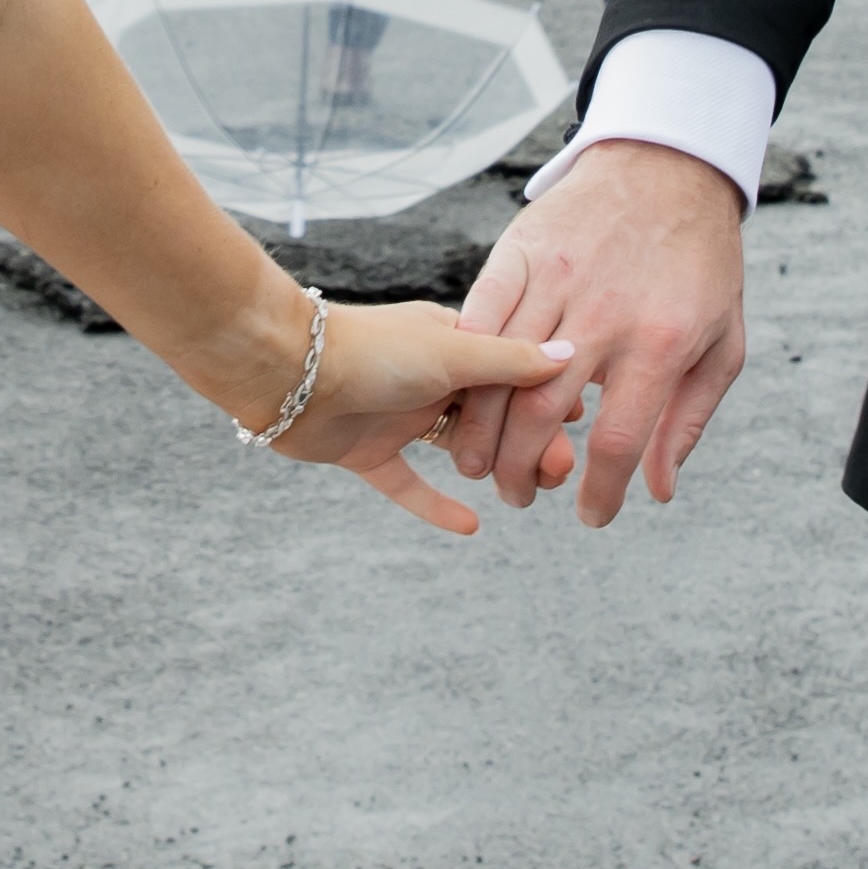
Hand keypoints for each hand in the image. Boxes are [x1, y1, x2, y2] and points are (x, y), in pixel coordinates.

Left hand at [269, 300, 577, 538]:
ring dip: (491, 468)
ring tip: (529, 494)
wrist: (288, 371)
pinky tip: (471, 527)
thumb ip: (510, 360)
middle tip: (559, 473)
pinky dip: (435, 505)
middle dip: (528, 441)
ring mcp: (398, 414)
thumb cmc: (372, 349)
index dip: (544, 400)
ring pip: (456, 448)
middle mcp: (429, 376)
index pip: (512, 372)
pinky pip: (408, 483)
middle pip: (492, 414)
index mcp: (453, 341)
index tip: (579, 426)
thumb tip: (570, 353)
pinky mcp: (367, 450)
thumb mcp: (454, 352)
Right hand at [465, 142, 748, 522]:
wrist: (669, 166)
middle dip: (521, 473)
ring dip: (481, 432)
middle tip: (519, 497)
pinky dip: (465, 363)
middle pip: (542, 416)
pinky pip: (480, 315)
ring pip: (500, 373)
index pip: (617, 440)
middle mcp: (604, 314)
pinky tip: (461, 397)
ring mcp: (558, 279)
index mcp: (661, 343)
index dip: (599, 492)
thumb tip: (658, 491)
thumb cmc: (702, 262)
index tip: (591, 516)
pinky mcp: (520, 251)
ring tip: (479, 465)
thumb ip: (688, 420)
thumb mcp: (722, 343)